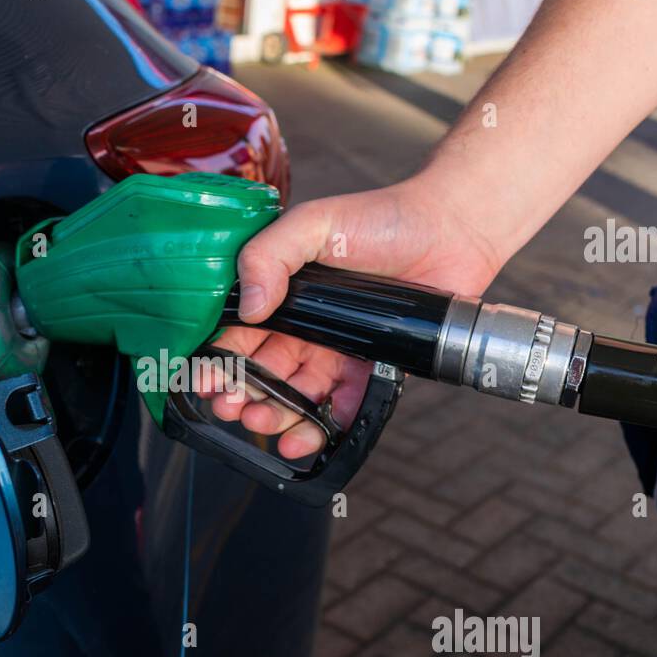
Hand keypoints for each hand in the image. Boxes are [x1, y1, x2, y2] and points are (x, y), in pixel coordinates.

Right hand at [200, 178, 502, 457]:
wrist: (450, 229)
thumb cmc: (380, 218)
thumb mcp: (312, 223)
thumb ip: (270, 254)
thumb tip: (249, 306)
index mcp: (281, 296)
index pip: (238, 335)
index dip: (218, 361)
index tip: (206, 381)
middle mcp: (304, 329)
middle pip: (261, 374)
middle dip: (241, 397)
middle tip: (232, 408)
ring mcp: (336, 352)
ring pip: (295, 397)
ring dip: (274, 417)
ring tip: (264, 423)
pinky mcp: (372, 370)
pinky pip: (342, 409)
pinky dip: (322, 430)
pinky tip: (305, 438)